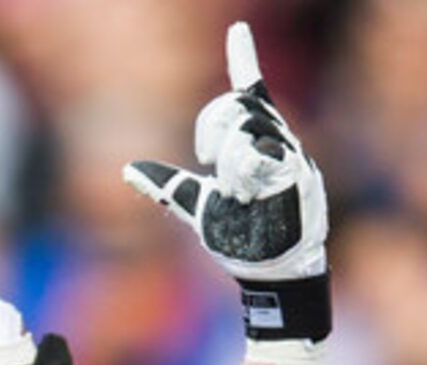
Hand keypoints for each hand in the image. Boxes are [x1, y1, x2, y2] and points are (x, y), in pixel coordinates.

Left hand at [124, 22, 330, 337]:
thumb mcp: (197, 209)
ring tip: (237, 190)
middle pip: (237, 106)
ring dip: (230, 159)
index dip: (242, 60)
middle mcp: (274, 143)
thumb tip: (129, 171)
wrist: (267, 271)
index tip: (237, 31)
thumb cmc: (239, 239)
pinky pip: (264, 151)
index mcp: (253, 145)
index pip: (249, 95)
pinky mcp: (297, 173)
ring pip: (248, 127)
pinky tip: (247, 191)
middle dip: (212, 128)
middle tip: (206, 161)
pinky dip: (246, 170)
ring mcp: (289, 157)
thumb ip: (169, 186)